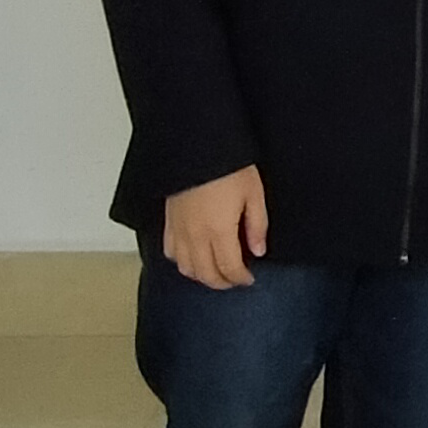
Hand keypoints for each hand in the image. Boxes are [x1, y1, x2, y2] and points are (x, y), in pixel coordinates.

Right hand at [162, 165, 267, 289]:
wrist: (198, 145)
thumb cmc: (228, 166)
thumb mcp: (254, 193)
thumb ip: (257, 226)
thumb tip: (258, 251)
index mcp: (219, 231)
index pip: (229, 268)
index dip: (241, 279)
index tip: (249, 278)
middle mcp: (195, 235)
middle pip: (206, 274)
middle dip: (222, 282)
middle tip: (235, 279)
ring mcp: (179, 229)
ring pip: (185, 268)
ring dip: (201, 275)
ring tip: (216, 271)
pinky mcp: (169, 220)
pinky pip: (169, 251)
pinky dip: (181, 261)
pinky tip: (192, 257)